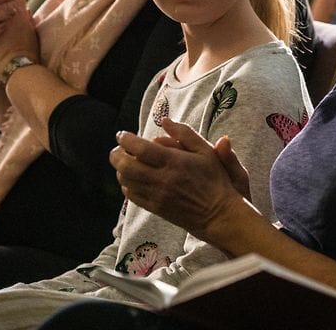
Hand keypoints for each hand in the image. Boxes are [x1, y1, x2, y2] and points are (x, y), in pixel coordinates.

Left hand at [110, 118, 250, 237]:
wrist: (218, 214)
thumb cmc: (215, 180)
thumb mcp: (206, 151)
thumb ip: (184, 133)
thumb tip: (165, 121)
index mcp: (174, 162)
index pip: (139, 148)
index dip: (126, 139)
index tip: (122, 134)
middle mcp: (162, 179)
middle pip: (126, 165)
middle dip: (116, 154)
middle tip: (117, 148)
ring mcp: (157, 195)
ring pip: (126, 180)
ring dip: (120, 169)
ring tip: (124, 161)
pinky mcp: (155, 208)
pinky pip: (132, 196)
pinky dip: (126, 185)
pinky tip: (132, 179)